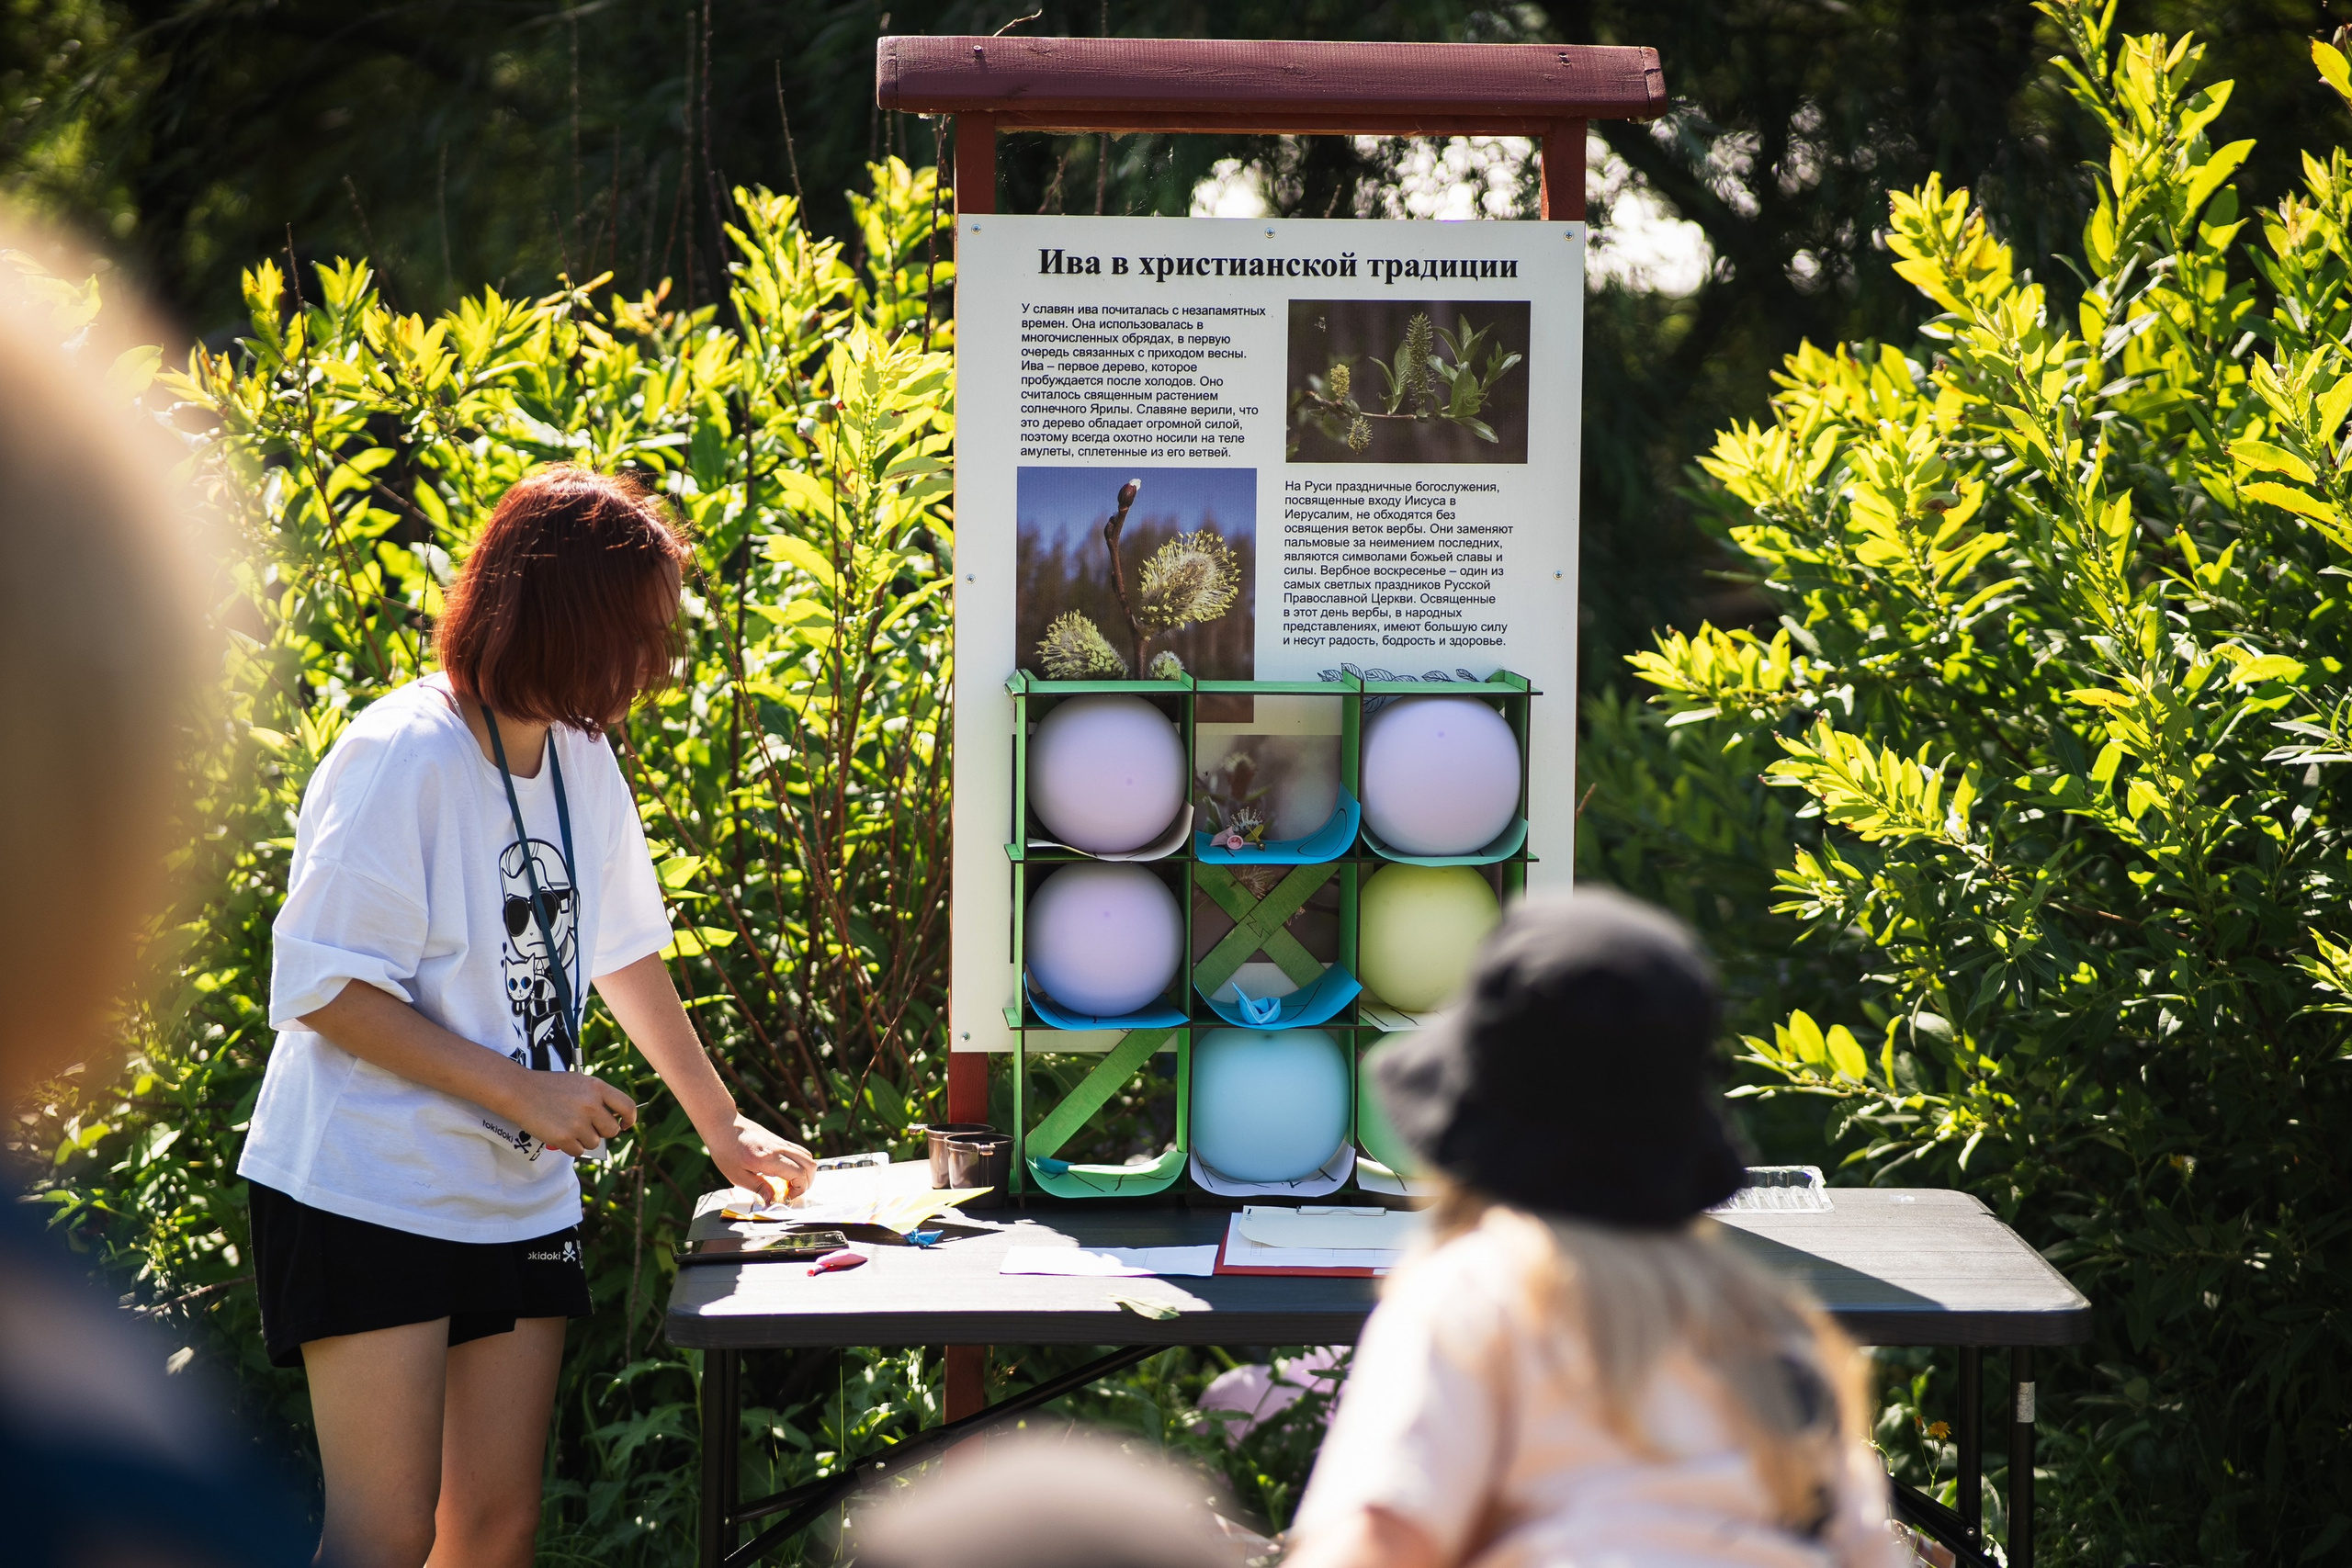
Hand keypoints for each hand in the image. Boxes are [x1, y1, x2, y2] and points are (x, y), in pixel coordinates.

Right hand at [501, 1068, 636, 1156]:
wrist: (520, 1091)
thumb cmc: (550, 1087)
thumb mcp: (579, 1083)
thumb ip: (598, 1098)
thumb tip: (614, 1119)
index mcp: (597, 1088)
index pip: (627, 1107)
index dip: (629, 1119)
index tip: (623, 1125)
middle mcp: (591, 1105)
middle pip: (611, 1130)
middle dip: (601, 1131)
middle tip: (585, 1126)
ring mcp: (578, 1122)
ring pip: (595, 1143)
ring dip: (584, 1139)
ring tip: (567, 1126)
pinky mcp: (564, 1138)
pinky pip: (579, 1151)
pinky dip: (571, 1147)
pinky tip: (559, 1134)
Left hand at [704, 1113, 816, 1202]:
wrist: (723, 1125)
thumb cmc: (726, 1150)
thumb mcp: (737, 1176)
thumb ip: (759, 1188)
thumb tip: (772, 1201)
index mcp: (769, 1158)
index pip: (800, 1174)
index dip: (800, 1189)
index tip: (787, 1197)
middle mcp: (780, 1148)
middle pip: (810, 1164)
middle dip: (807, 1182)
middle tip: (792, 1192)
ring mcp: (781, 1142)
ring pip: (807, 1156)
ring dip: (805, 1172)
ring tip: (790, 1184)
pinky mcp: (779, 1140)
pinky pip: (799, 1151)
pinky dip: (800, 1164)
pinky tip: (785, 1172)